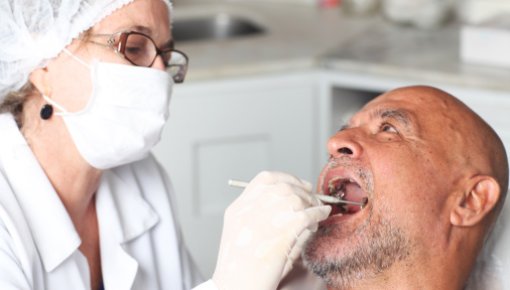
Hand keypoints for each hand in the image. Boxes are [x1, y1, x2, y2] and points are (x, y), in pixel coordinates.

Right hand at [212, 171, 330, 289]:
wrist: (238, 287)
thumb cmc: (240, 270)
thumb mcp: (241, 236)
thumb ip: (259, 217)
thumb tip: (290, 204)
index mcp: (238, 209)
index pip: (264, 179)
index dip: (285, 179)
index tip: (297, 185)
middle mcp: (251, 208)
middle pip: (283, 187)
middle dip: (302, 191)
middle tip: (312, 199)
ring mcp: (267, 217)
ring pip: (297, 198)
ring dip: (311, 203)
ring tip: (316, 213)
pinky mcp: (284, 229)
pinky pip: (309, 213)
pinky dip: (319, 212)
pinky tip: (323, 215)